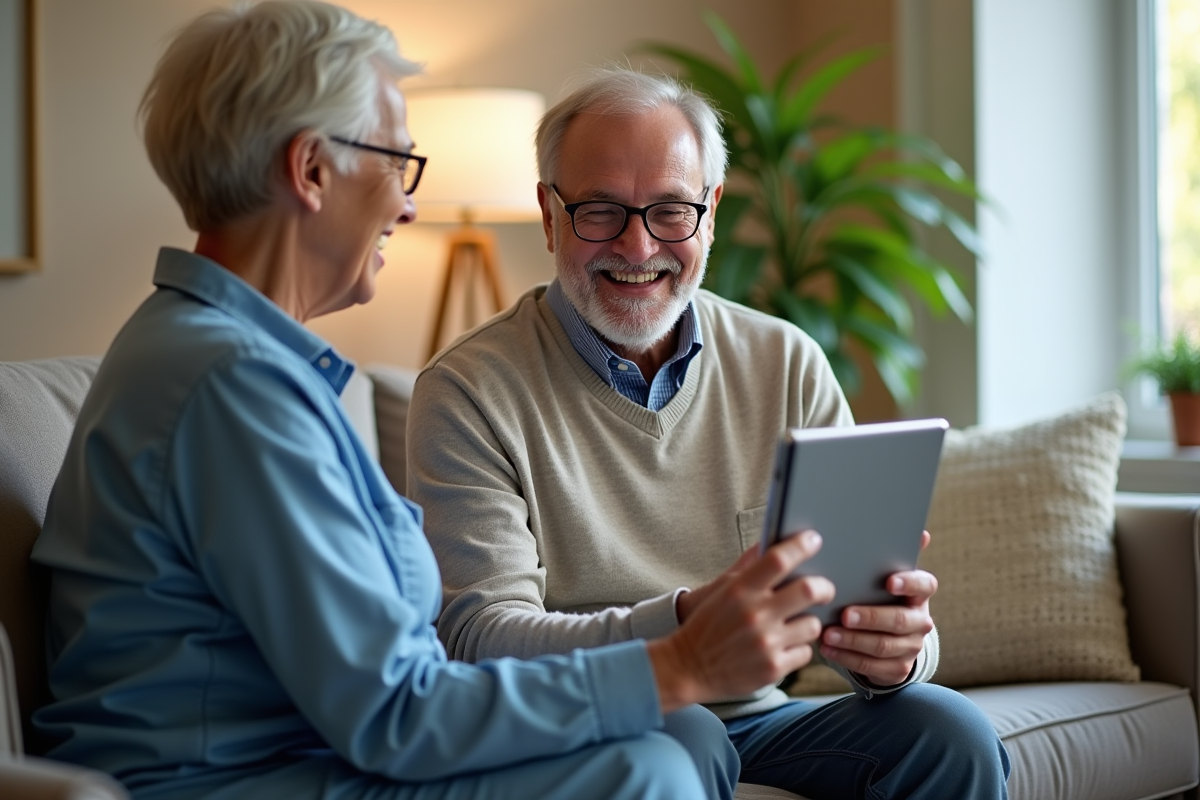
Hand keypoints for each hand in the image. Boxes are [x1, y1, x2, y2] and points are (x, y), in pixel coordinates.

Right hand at [647, 531, 834, 712]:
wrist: (688, 668)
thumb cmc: (707, 625)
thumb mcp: (722, 590)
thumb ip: (749, 567)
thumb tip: (772, 543)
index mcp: (740, 590)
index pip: (778, 559)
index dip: (801, 546)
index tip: (813, 540)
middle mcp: (755, 614)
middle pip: (809, 590)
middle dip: (824, 587)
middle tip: (824, 589)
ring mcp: (766, 643)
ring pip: (812, 624)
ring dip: (806, 623)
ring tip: (793, 625)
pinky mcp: (773, 668)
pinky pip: (805, 653)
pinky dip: (797, 650)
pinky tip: (781, 648)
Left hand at [819, 530, 935, 686]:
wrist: (890, 637)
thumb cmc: (880, 595)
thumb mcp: (885, 574)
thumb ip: (893, 554)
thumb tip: (920, 531)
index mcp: (920, 593)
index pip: (924, 585)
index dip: (909, 584)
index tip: (889, 582)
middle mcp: (920, 620)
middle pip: (899, 620)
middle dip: (870, 617)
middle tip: (845, 614)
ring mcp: (911, 646)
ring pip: (883, 645)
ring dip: (853, 640)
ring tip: (828, 633)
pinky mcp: (897, 669)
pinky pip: (873, 666)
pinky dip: (848, 657)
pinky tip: (828, 649)